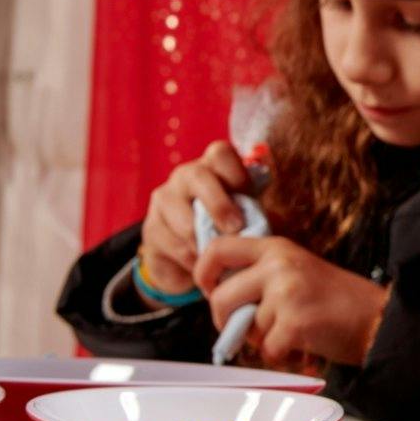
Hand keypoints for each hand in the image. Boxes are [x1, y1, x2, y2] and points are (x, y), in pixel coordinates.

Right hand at [138, 140, 250, 293]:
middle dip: (219, 205)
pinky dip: (195, 261)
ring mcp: (164, 200)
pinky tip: (206, 268)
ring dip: (207, 242)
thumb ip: (256, 213)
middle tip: (236, 229)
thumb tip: (268, 222)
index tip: (249, 195)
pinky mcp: (151, 228)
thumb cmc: (228, 230)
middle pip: (198, 176)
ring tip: (224, 258)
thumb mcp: (247, 217)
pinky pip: (176, 246)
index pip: (220, 153)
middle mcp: (185, 176)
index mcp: (212, 166)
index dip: (236, 174)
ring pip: (184, 219)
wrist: (189, 259)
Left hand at [193, 235, 388, 367]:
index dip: (203, 272)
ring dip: (263, 339)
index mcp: (276, 248)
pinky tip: (300, 346)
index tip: (209, 289)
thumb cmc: (337, 300)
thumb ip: (261, 274)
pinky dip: (280, 355)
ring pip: (246, 328)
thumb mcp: (297, 270)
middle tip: (246, 329)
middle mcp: (279, 265)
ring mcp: (287, 292)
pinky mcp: (296, 321)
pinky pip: (266, 349)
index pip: (218, 248)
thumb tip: (219, 293)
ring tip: (293, 332)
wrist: (379, 317)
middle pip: (220, 297)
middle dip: (226, 322)